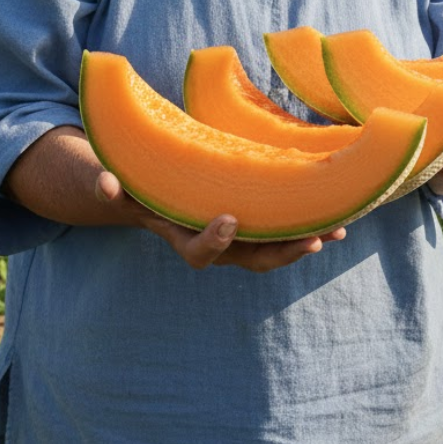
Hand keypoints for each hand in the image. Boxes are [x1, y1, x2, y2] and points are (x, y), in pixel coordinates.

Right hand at [95, 168, 345, 271]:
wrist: (146, 190)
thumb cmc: (132, 184)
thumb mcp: (115, 183)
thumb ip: (107, 185)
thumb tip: (104, 184)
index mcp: (180, 235)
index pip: (198, 253)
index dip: (214, 242)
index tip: (229, 218)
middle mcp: (212, 241)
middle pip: (249, 260)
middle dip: (281, 252)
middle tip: (310, 240)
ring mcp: (236, 236)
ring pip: (273, 249)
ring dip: (304, 242)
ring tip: (336, 230)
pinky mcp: (253, 221)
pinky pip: (282, 229)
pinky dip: (307, 225)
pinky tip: (338, 217)